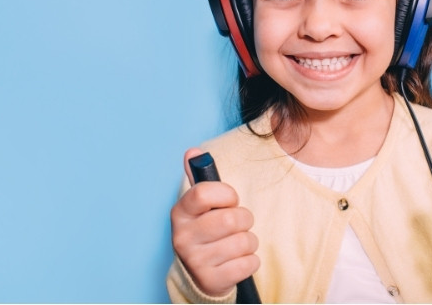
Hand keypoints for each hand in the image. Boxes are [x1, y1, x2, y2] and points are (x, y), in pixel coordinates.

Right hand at [170, 149, 259, 296]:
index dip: (226, 194)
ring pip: (244, 241)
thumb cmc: (206, 232)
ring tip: (237, 243)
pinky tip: (237, 260)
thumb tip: (192, 152)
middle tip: (239, 224)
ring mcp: (196, 261)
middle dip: (245, 219)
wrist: (200, 275)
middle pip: (231, 218)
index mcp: (180, 213)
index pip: (204, 193)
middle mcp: (182, 237)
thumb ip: (199, 179)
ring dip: (249, 241)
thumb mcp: (199, 206)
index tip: (230, 200)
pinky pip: (250, 263)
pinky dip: (251, 260)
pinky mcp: (212, 280)